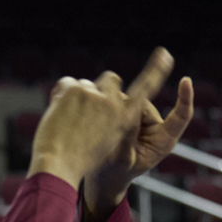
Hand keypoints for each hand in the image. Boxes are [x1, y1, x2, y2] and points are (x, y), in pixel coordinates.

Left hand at [27, 49, 177, 189]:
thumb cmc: (79, 160)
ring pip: (85, 84)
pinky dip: (59, 95)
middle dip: (100, 87)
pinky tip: (57, 113)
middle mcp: (115, 103)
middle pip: (111, 78)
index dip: (156, 70)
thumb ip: (107, 118)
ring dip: (77, 96)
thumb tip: (95, 94)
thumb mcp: (104, 141)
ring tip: (68, 121)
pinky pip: (66, 83)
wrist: (58, 166)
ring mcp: (95, 95)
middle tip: (85, 107)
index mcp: (126, 118)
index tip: (164, 55)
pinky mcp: (75, 91)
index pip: (145, 89)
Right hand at [81, 75, 195, 221]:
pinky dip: (109, 106)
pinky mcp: (128, 114)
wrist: (103, 175)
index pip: (181, 116)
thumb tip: (126, 111)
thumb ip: (127, 137)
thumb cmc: (117, 172)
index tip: (186, 81)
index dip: (185, 98)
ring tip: (104, 129)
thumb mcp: (122, 159)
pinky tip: (101, 119)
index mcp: (164, 140)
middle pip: (145, 104)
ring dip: (115, 108)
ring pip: (129, 100)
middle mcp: (155, 126)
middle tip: (111, 129)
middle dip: (126, 110)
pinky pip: (119, 101)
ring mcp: (141, 120)